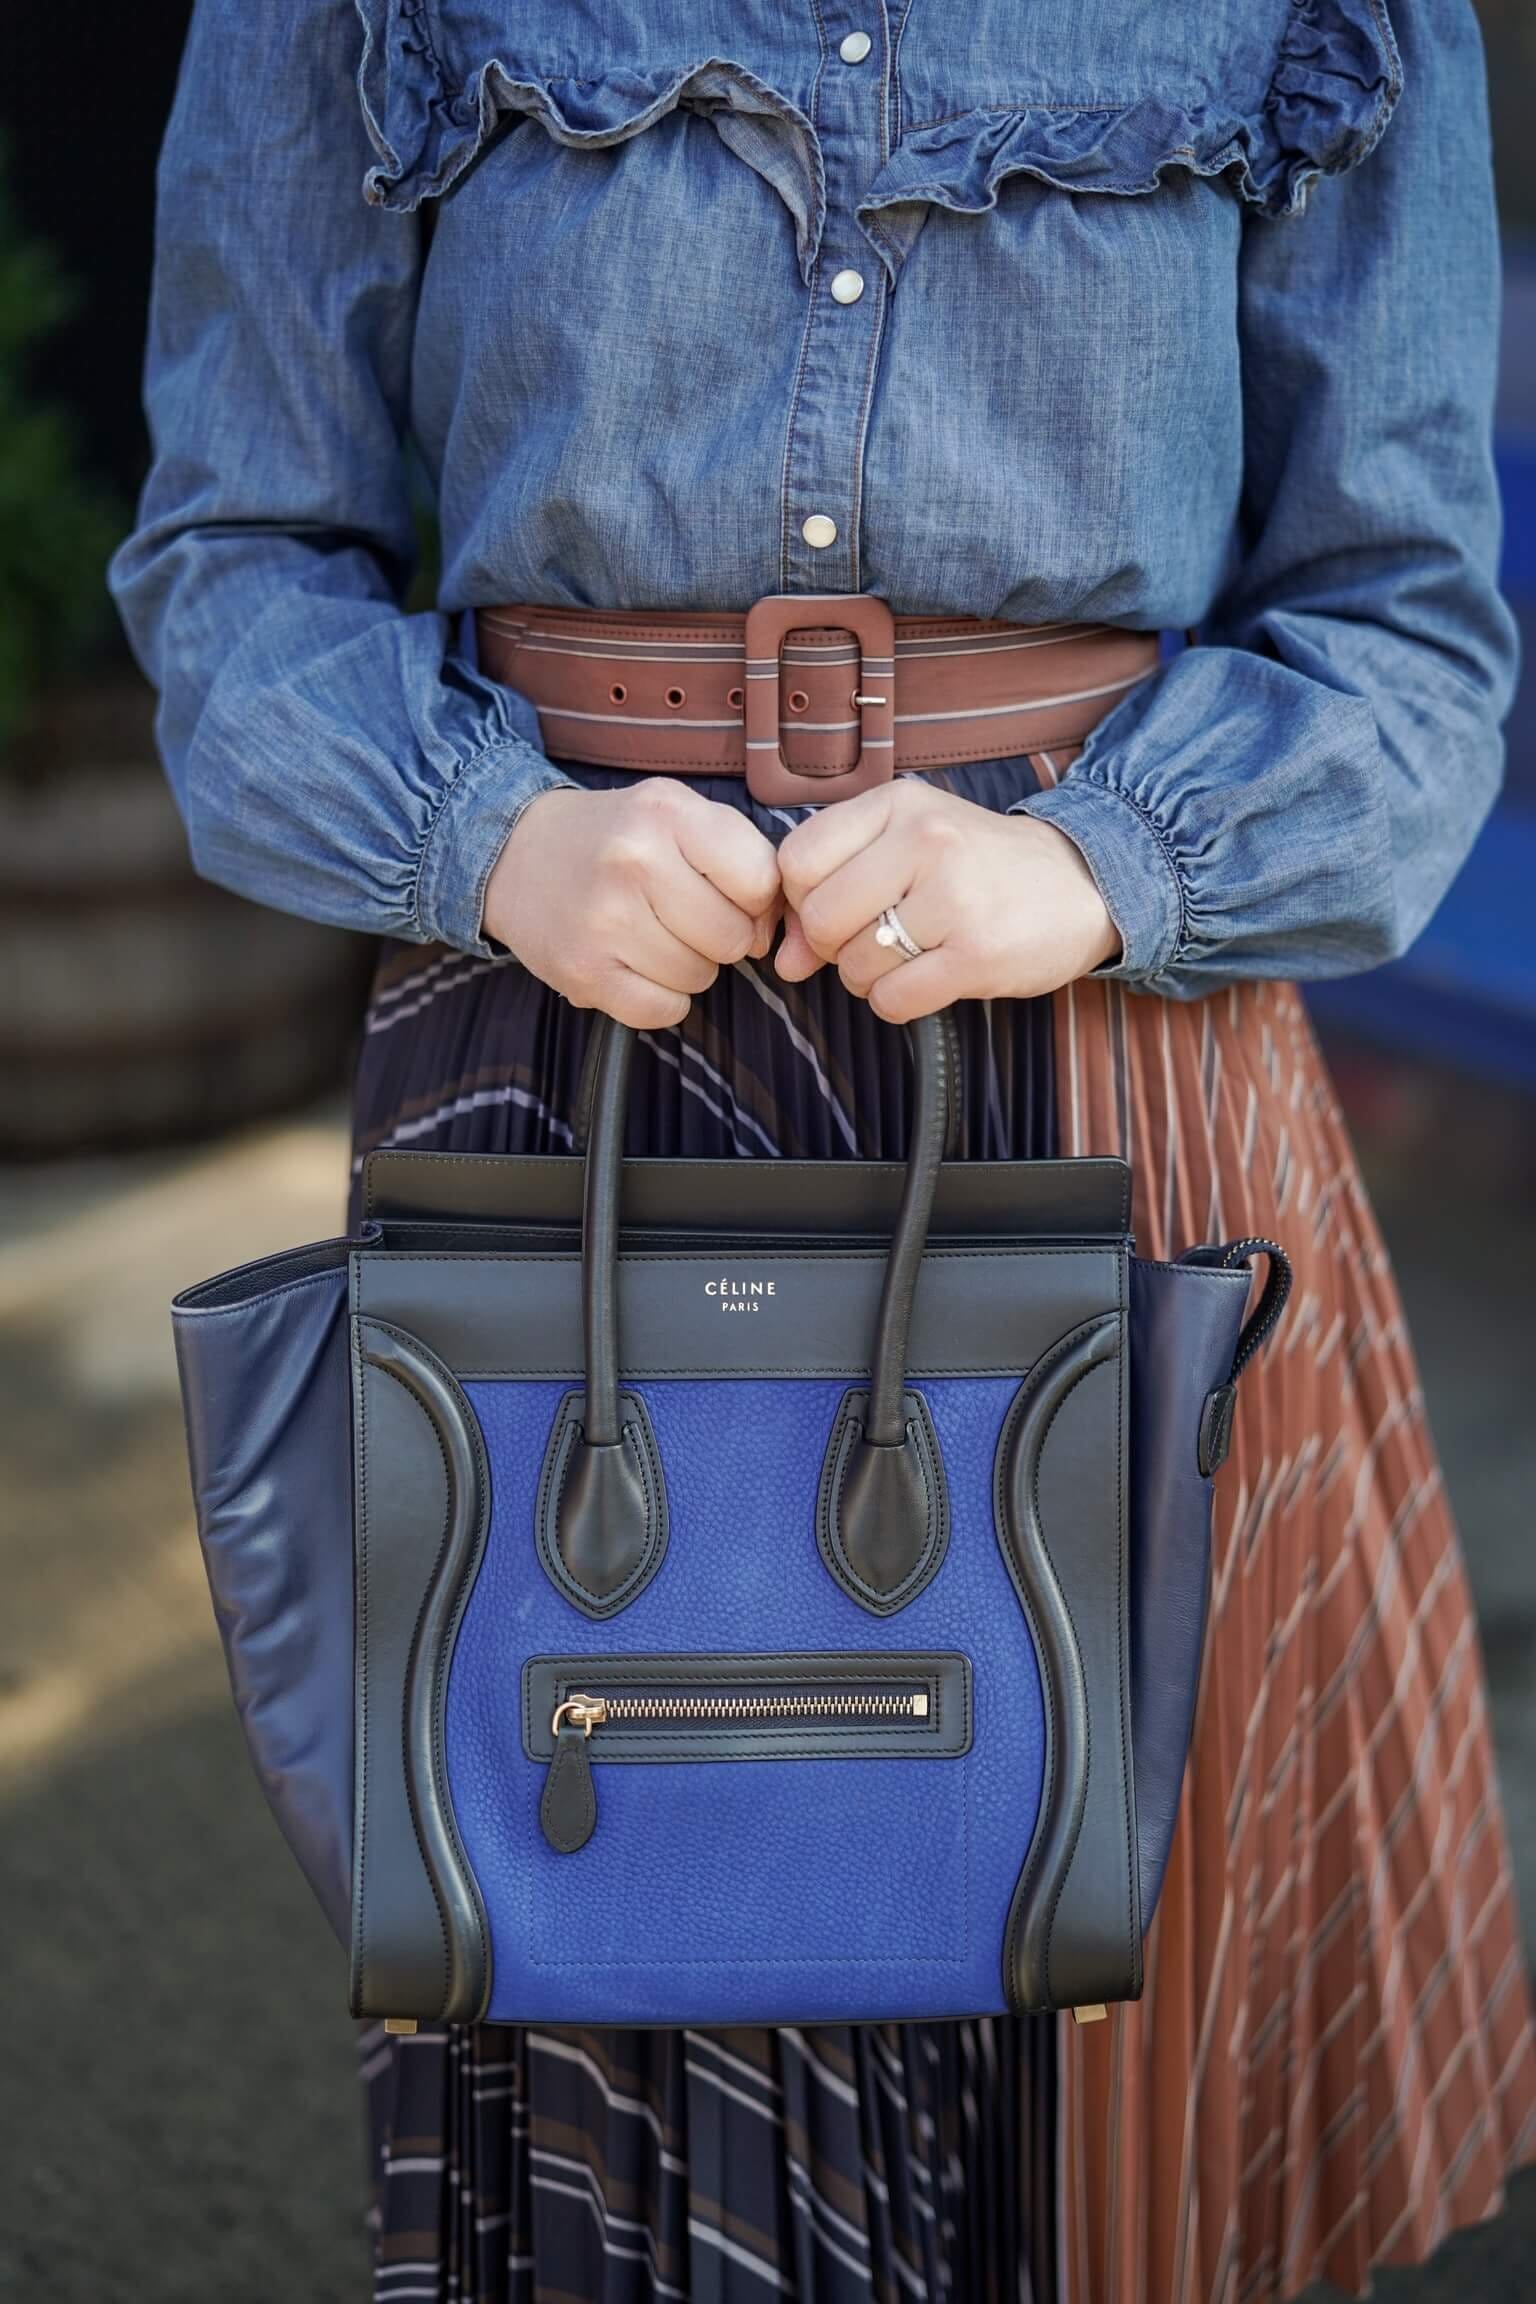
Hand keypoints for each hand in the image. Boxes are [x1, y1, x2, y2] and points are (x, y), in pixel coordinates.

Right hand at [483, 779, 782, 1026]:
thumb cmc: (615, 838)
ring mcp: (604, 920)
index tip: (730, 897)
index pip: (759, 881)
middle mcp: (633, 861)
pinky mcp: (582, 971)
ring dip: (687, 966)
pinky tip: (636, 966)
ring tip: (650, 935)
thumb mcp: (677, 814)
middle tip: (681, 917)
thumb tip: (769, 933)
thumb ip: (739, 856)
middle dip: (719, 936)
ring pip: (699, 977)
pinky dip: (660, 998)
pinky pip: (663, 1010)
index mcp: (666, 813)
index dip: (757, 900)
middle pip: (732, 938)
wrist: (515, 853)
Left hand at [775, 781, 1119, 1020]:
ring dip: (869, 976)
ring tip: (910, 955)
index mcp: (898, 804)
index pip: (798, 861)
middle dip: (833, 946)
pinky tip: (924, 980)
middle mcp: (926, 841)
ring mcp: (955, 898)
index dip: (802, 900)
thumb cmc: (976, 865)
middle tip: (870, 940)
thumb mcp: (904, 849)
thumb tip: (784, 961)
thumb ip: (833, 891)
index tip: (834, 908)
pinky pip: (893, 999)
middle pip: (822, 918)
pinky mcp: (978, 955)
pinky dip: (895, 1001)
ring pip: (856, 964)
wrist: (1081, 883)